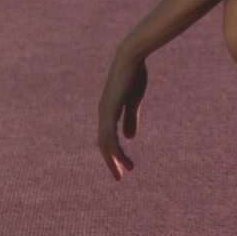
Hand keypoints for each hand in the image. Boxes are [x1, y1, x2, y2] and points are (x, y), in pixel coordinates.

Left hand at [97, 50, 148, 179]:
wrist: (131, 58)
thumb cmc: (134, 76)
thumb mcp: (134, 101)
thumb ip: (131, 118)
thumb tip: (129, 137)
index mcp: (108, 112)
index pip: (108, 138)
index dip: (114, 153)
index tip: (124, 167)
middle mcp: (103, 114)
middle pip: (104, 144)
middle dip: (111, 161)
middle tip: (119, 177)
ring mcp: (105, 112)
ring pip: (106, 142)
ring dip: (114, 158)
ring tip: (125, 171)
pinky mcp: (109, 109)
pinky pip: (110, 134)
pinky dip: (115, 147)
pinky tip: (122, 156)